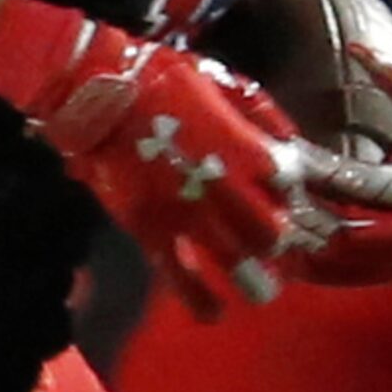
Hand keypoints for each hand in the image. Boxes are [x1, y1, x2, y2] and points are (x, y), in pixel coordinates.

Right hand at [0, 0, 330, 316]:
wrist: (97, 93)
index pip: (286, 188)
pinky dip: (201, 300)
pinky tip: (214, 312)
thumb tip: (293, 143)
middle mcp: (219, 185)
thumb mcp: (221, 81)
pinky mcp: (151, 229)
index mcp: (240, 146)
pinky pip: (181, 277)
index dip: (292, 200)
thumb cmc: (161, 79)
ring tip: (262, 288)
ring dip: (255, 281)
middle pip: (269, 233)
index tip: (289, 203)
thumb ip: (261, 113)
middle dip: (279, 243)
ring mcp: (184, 211)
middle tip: (278, 247)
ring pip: (235, 263)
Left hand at [276, 49, 391, 285]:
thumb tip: (355, 47)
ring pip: (334, 258)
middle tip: (253, 181)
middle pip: (340, 226)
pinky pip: (338, 275)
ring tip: (253, 209)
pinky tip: (270, 239)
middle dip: (297, 206)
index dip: (317, 169)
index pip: (362, 182)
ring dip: (294, 237)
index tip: (278, 147)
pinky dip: (303, 260)